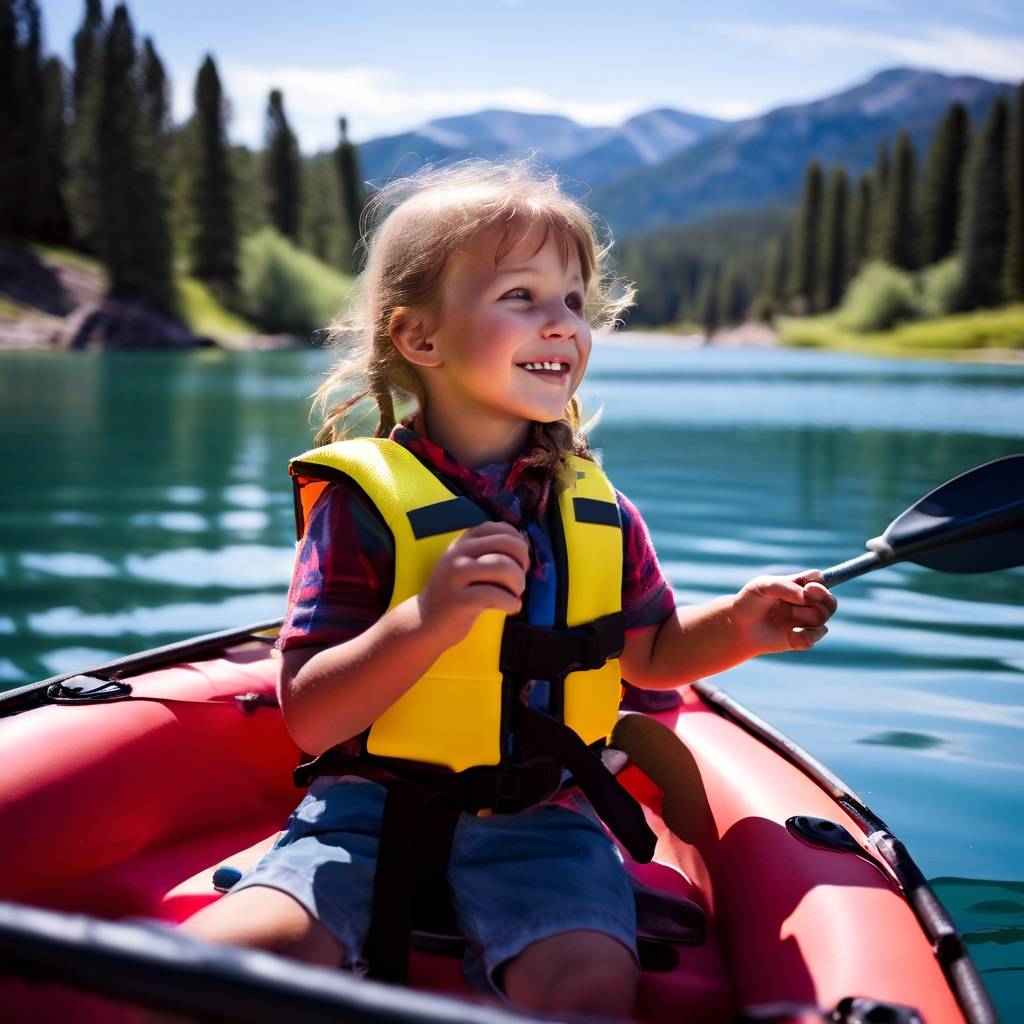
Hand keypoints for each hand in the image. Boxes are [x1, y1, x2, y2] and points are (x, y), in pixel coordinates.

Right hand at [419, 522, 529, 645]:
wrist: (426, 621)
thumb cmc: (459, 592)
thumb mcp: (469, 562)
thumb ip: (492, 551)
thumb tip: (524, 548)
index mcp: (464, 540)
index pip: (504, 530)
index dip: (520, 547)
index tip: (518, 565)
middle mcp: (458, 552)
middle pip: (508, 545)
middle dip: (522, 565)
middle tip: (518, 583)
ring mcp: (455, 575)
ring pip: (504, 567)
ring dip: (519, 584)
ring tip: (514, 596)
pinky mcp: (458, 600)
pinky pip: (497, 595)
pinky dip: (512, 603)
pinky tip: (510, 609)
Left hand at [730, 571, 836, 655]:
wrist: (737, 624)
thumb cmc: (750, 600)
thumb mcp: (763, 586)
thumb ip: (785, 587)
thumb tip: (805, 596)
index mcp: (799, 586)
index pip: (819, 581)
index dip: (819, 584)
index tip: (808, 586)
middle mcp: (805, 603)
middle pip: (830, 601)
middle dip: (824, 599)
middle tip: (808, 595)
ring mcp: (804, 621)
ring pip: (822, 619)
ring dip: (808, 616)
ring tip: (791, 615)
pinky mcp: (800, 638)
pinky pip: (812, 638)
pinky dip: (804, 636)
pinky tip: (792, 635)